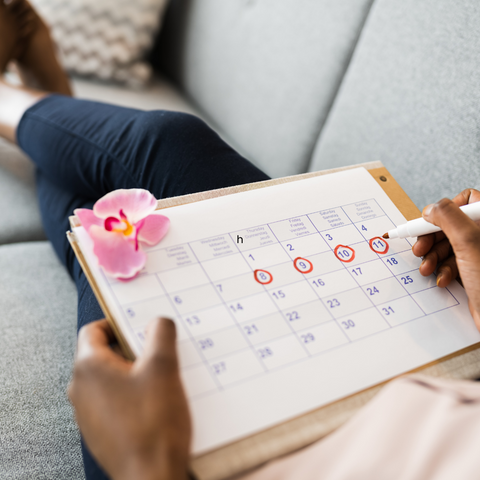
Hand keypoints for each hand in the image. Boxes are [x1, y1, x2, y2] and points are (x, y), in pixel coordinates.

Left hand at [68, 318, 190, 479]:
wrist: (152, 476)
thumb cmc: (153, 424)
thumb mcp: (164, 367)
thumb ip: (161, 334)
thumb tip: (158, 322)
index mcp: (88, 368)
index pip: (93, 329)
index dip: (117, 322)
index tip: (139, 325)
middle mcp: (81, 389)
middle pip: (103, 353)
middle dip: (132, 348)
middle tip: (157, 351)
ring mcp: (88, 412)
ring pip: (110, 377)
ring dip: (134, 371)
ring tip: (161, 378)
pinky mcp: (100, 430)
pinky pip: (114, 400)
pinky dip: (132, 393)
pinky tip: (156, 401)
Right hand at [412, 188, 479, 329]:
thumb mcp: (469, 241)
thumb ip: (448, 217)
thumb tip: (432, 208)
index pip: (467, 199)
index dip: (445, 210)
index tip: (430, 223)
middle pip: (452, 224)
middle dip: (432, 238)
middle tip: (420, 248)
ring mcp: (479, 253)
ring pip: (449, 245)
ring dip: (433, 256)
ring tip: (428, 267)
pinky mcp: (474, 270)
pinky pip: (452, 262)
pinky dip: (443, 270)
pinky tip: (443, 278)